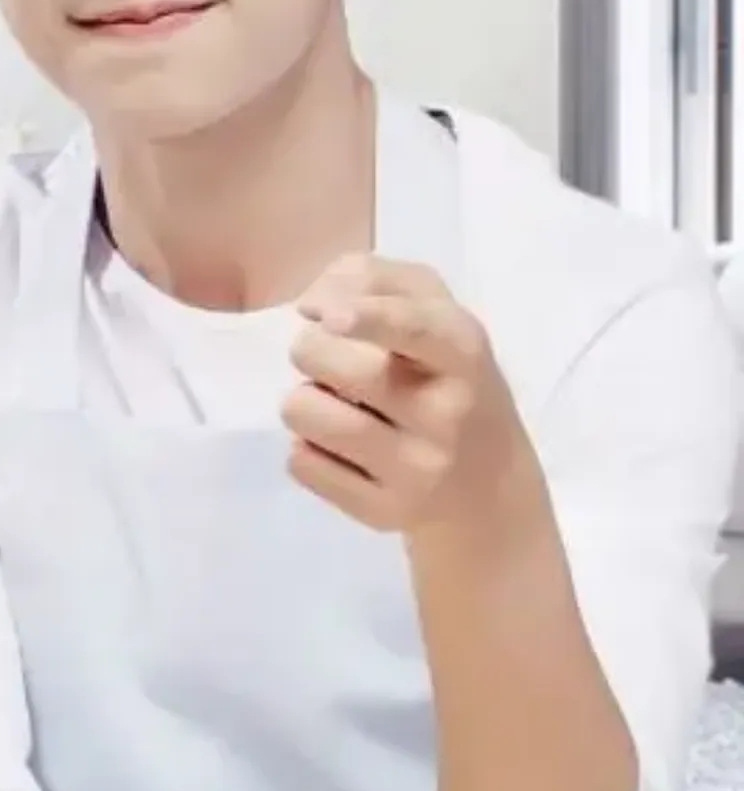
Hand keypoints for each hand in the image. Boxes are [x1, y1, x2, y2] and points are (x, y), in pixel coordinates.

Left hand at [282, 254, 542, 535]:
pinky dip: (304, 448)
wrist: (488, 487)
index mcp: (461, 352)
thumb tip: (311, 305)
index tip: (326, 316)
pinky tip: (335, 447)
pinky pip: (304, 465)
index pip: (415, 329)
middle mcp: (446, 413)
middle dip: (310, 350)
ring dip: (301, 399)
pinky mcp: (385, 511)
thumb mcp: (435, 313)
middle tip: (326, 359)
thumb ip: (375, 279)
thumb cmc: (449, 379)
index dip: (367, 317)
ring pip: (309, 416)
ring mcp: (418, 469)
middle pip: (340, 367)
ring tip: (329, 402)